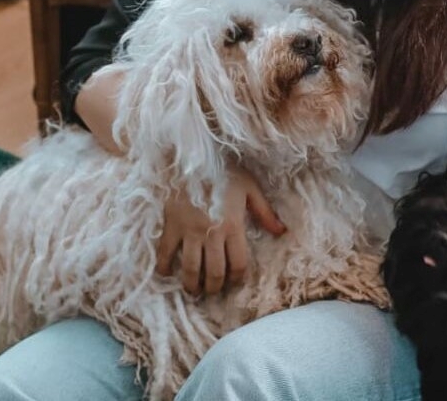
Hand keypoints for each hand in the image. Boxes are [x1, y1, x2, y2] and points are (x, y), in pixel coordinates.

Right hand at [156, 163, 285, 294]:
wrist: (193, 155)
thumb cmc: (224, 171)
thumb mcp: (249, 188)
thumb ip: (265, 212)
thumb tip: (282, 232)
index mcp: (233, 225)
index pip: (238, 264)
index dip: (237, 279)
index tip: (234, 282)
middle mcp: (212, 233)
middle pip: (214, 272)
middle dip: (214, 287)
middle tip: (213, 290)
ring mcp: (189, 231)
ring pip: (190, 269)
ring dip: (192, 285)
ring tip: (194, 290)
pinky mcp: (171, 226)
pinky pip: (165, 253)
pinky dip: (164, 267)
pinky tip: (167, 273)